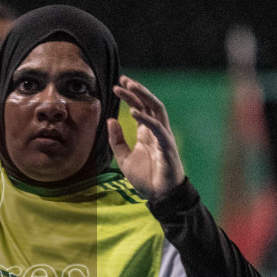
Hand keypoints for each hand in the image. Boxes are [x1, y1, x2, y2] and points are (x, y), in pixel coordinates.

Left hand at [107, 75, 185, 201]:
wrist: (160, 196)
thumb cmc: (145, 178)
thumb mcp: (123, 158)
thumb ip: (117, 140)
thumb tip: (110, 120)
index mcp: (146, 132)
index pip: (139, 107)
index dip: (130, 95)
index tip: (117, 85)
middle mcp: (156, 130)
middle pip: (148, 103)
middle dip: (137, 90)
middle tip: (123, 80)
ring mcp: (163, 136)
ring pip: (157, 109)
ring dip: (144, 96)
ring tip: (130, 86)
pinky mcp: (167, 146)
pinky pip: (158, 128)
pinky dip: (146, 119)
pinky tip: (133, 112)